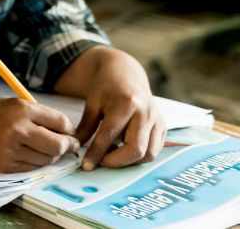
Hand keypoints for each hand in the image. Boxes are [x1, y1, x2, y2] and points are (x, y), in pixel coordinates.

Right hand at [0, 97, 79, 173]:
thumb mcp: (15, 104)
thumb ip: (40, 116)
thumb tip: (68, 133)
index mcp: (21, 109)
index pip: (60, 122)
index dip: (69, 129)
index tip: (69, 133)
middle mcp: (16, 129)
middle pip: (57, 145)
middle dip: (66, 146)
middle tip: (68, 145)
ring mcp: (10, 149)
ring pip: (47, 159)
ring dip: (50, 155)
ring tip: (42, 147)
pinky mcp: (5, 165)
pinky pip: (32, 167)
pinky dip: (35, 162)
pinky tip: (27, 153)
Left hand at [75, 49, 164, 169]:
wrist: (126, 73)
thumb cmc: (106, 86)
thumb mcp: (92, 102)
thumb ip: (86, 127)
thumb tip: (76, 148)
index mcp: (126, 103)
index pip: (110, 136)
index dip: (97, 153)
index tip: (86, 166)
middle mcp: (145, 113)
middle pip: (136, 150)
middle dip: (116, 161)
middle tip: (101, 161)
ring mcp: (157, 120)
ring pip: (148, 154)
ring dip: (129, 161)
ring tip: (111, 153)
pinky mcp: (162, 126)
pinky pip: (155, 149)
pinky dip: (140, 156)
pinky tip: (123, 149)